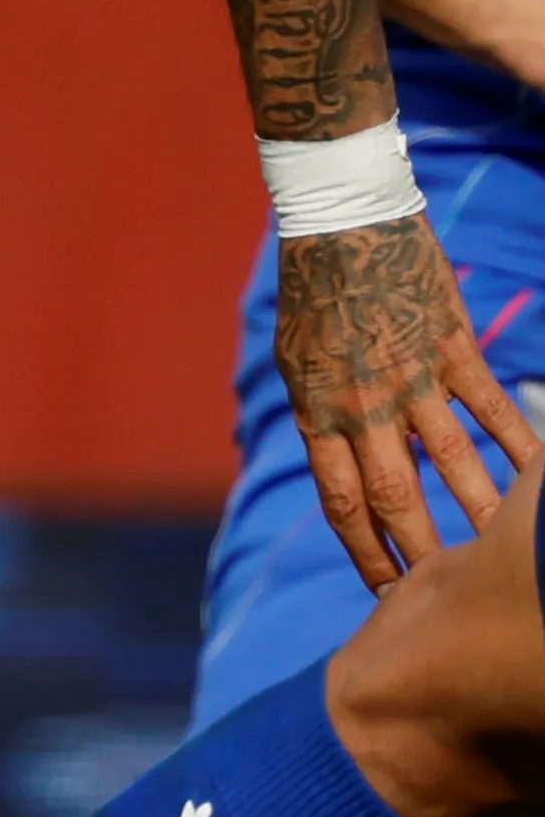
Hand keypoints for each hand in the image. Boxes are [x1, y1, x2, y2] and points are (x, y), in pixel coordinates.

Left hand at [273, 210, 541, 583]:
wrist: (342, 222)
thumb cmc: (313, 294)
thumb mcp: (296, 361)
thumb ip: (322, 416)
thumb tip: (344, 468)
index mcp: (317, 410)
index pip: (341, 502)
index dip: (365, 552)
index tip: (384, 590)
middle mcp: (362, 403)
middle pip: (396, 496)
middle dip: (421, 551)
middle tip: (446, 593)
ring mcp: (410, 376)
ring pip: (452, 460)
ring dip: (480, 509)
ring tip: (500, 551)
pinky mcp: (452, 348)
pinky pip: (490, 407)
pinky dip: (518, 444)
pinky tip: (537, 477)